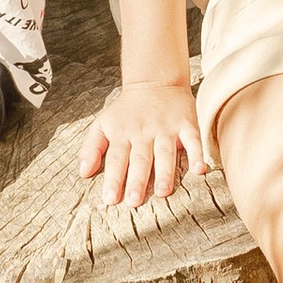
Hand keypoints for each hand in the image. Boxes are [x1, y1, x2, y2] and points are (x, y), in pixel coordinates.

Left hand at [80, 77, 206, 210]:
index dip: (113, 179)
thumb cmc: (126, 111)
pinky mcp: (186, 123)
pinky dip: (197, 154)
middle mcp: (144, 132)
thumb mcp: (102, 124)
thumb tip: (83, 173)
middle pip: (140, 159)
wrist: (155, 81)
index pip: (116, 158)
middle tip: (134, 201)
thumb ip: (91, 148)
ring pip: (165, 152)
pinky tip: (199, 170)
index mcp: (122, 133)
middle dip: (137, 180)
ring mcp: (166, 128)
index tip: (110, 199)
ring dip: (164, 173)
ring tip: (162, 192)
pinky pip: (193, 140)